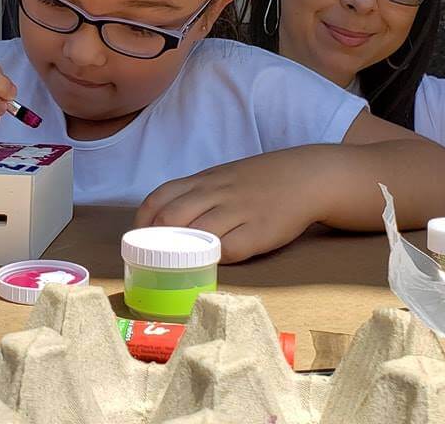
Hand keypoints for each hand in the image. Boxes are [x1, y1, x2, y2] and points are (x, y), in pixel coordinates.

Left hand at [133, 151, 318, 263]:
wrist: (306, 177)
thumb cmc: (259, 181)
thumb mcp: (222, 178)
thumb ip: (195, 195)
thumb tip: (163, 221)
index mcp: (203, 180)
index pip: (159, 198)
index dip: (143, 221)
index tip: (137, 240)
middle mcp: (216, 193)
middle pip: (171, 218)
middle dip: (156, 242)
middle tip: (153, 261)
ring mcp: (238, 211)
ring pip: (196, 234)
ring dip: (181, 254)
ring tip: (176, 268)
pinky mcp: (259, 231)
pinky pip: (229, 249)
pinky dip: (215, 260)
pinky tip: (213, 265)